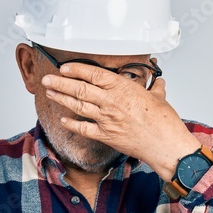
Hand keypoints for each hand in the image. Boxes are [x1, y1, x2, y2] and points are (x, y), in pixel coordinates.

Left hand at [40, 60, 201, 179]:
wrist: (165, 144)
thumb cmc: (164, 122)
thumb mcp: (159, 98)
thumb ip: (155, 89)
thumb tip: (159, 84)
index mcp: (123, 88)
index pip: (94, 74)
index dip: (76, 70)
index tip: (64, 68)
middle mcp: (111, 102)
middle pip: (80, 89)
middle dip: (60, 83)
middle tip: (47, 79)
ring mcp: (106, 119)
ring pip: (78, 106)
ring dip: (61, 99)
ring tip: (49, 93)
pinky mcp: (106, 135)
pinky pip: (83, 128)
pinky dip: (71, 123)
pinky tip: (63, 120)